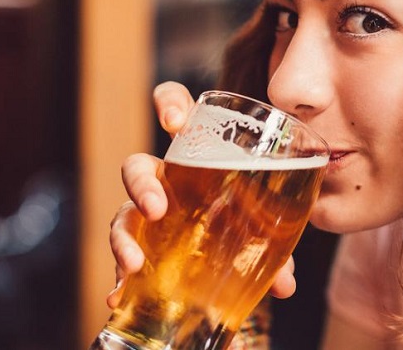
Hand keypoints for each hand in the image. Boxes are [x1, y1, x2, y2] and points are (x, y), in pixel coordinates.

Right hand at [106, 82, 297, 307]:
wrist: (237, 249)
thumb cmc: (250, 214)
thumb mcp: (266, 220)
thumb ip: (276, 244)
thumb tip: (286, 285)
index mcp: (197, 151)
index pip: (175, 107)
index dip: (168, 104)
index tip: (173, 122)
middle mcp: (167, 179)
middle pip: (137, 167)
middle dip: (141, 184)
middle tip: (156, 208)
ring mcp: (150, 215)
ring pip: (123, 215)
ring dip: (122, 238)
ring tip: (132, 264)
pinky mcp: (144, 249)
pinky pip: (124, 260)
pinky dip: (119, 280)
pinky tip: (116, 297)